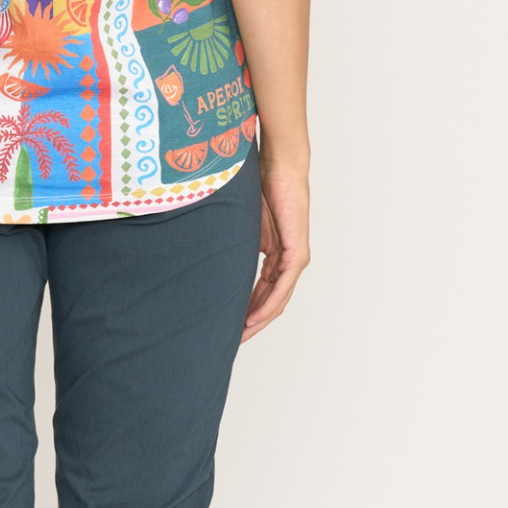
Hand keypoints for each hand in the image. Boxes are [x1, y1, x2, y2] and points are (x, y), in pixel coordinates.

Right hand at [243, 155, 310, 341]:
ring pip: (278, 299)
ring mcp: (295, 258)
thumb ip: (235, 245)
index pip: (263, 291)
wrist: (278, 168)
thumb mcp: (242, 225)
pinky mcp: (297, 253)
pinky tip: (253, 318)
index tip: (230, 325)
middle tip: (233, 340)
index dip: (247, 310)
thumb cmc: (260, 187)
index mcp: (276, 255)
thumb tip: (210, 257)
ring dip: (259, 320)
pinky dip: (268, 304)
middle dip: (252, 322)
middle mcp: (288, 260)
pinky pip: (282, 287)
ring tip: (240, 335)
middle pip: (272, 302)